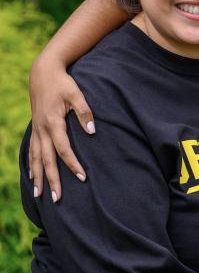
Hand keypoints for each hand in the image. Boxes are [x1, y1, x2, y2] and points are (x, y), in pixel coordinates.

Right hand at [28, 57, 93, 201]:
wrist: (43, 73)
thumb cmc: (63, 84)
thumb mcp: (77, 94)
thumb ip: (85, 113)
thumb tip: (93, 132)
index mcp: (53, 123)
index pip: (64, 149)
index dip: (73, 164)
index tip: (83, 177)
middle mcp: (42, 130)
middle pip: (46, 160)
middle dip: (52, 180)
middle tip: (57, 199)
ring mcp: (36, 130)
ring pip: (35, 159)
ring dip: (38, 177)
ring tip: (40, 195)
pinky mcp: (35, 129)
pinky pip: (31, 151)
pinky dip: (31, 165)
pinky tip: (32, 177)